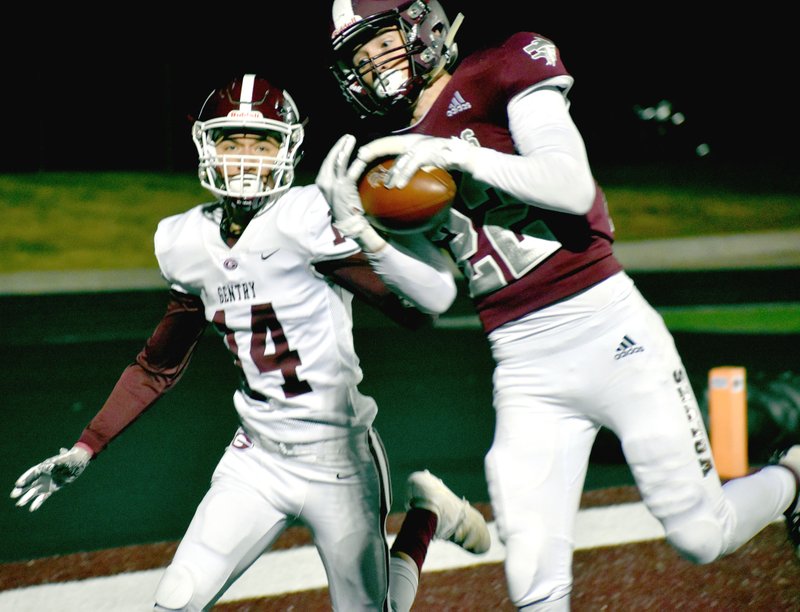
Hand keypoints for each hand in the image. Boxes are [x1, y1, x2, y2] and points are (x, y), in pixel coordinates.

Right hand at [10, 445, 91, 511]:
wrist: (78, 462)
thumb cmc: (70, 458)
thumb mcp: (64, 459)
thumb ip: (56, 462)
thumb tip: (48, 465)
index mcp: (43, 467)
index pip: (32, 473)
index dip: (25, 478)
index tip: (18, 484)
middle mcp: (42, 476)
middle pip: (29, 483)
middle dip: (21, 489)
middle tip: (13, 495)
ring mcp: (46, 483)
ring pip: (34, 492)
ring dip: (27, 498)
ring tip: (19, 504)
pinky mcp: (52, 489)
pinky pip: (43, 497)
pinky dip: (38, 503)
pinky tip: (32, 509)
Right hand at [316, 134, 386, 252]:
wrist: (348, 222)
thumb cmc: (344, 205)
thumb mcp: (335, 190)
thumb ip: (336, 177)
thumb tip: (342, 163)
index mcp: (321, 181)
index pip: (327, 161)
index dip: (335, 150)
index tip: (342, 142)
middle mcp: (325, 182)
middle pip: (332, 158)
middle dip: (340, 146)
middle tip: (348, 137)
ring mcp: (335, 185)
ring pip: (340, 162)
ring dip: (346, 149)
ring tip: (351, 140)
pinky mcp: (345, 188)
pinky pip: (351, 171)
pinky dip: (357, 162)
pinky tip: (361, 156)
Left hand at [354, 134, 475, 188]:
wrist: (466, 156)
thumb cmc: (444, 161)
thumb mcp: (424, 163)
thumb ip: (410, 167)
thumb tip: (396, 182)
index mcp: (411, 142)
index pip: (387, 143)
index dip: (373, 147)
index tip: (359, 154)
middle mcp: (415, 141)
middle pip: (388, 144)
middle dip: (373, 150)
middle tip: (359, 158)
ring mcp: (423, 145)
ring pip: (402, 157)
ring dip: (392, 171)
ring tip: (385, 185)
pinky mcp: (431, 153)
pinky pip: (414, 164)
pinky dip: (405, 174)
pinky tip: (398, 185)